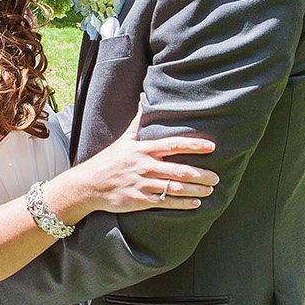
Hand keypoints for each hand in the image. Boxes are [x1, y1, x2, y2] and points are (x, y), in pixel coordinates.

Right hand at [68, 111, 218, 218]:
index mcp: (144, 149)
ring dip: (196, 190)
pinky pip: (166, 203)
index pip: (174, 144)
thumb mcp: (124, 139)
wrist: (89, 185)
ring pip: (176, 188)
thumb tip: (144, 101)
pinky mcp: (139, 201)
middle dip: (201, 174)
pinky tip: (196, 203)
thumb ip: (138, 123)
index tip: (212, 147)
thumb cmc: (108, 161)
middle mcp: (145, 166)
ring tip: (210, 190)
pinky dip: (183, 204)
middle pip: (180, 170)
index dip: (194, 146)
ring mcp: (143, 184)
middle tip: (216, 177)